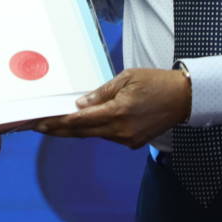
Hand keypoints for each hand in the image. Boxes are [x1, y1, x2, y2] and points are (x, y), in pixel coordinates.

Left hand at [35, 67, 190, 148]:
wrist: (184, 98)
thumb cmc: (156, 83)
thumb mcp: (126, 78)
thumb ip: (101, 93)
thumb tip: (80, 105)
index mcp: (117, 113)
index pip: (78, 121)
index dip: (56, 123)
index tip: (39, 122)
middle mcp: (119, 131)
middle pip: (81, 132)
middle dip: (58, 130)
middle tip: (37, 126)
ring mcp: (126, 140)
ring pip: (94, 135)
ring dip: (75, 129)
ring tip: (56, 124)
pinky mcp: (132, 143)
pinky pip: (107, 136)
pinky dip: (95, 130)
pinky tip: (86, 123)